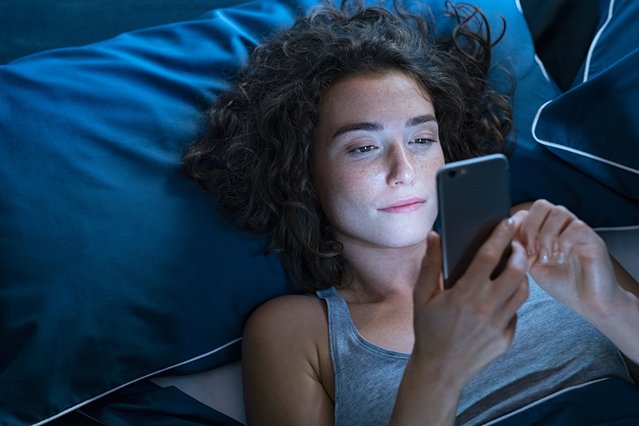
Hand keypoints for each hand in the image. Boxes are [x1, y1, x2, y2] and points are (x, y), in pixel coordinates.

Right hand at [412, 218, 527, 385]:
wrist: (440, 369)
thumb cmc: (428, 330)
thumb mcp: (422, 296)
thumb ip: (430, 264)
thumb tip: (435, 235)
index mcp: (465, 293)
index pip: (489, 256)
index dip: (500, 236)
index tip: (507, 222)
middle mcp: (486, 307)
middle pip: (516, 271)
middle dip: (519, 252)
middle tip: (515, 244)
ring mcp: (499, 324)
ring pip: (522, 291)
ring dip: (521, 274)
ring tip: (513, 265)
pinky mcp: (506, 337)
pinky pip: (516, 311)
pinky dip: (513, 298)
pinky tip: (503, 294)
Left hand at [516, 199, 620, 317]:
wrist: (590, 303)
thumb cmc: (562, 285)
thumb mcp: (532, 267)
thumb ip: (520, 250)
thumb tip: (507, 237)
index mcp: (545, 230)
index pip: (527, 212)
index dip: (517, 226)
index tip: (515, 247)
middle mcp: (561, 227)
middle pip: (542, 205)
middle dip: (530, 226)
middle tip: (530, 251)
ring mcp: (577, 231)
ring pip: (559, 212)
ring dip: (546, 235)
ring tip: (545, 257)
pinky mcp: (593, 240)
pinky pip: (577, 227)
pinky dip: (563, 242)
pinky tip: (560, 259)